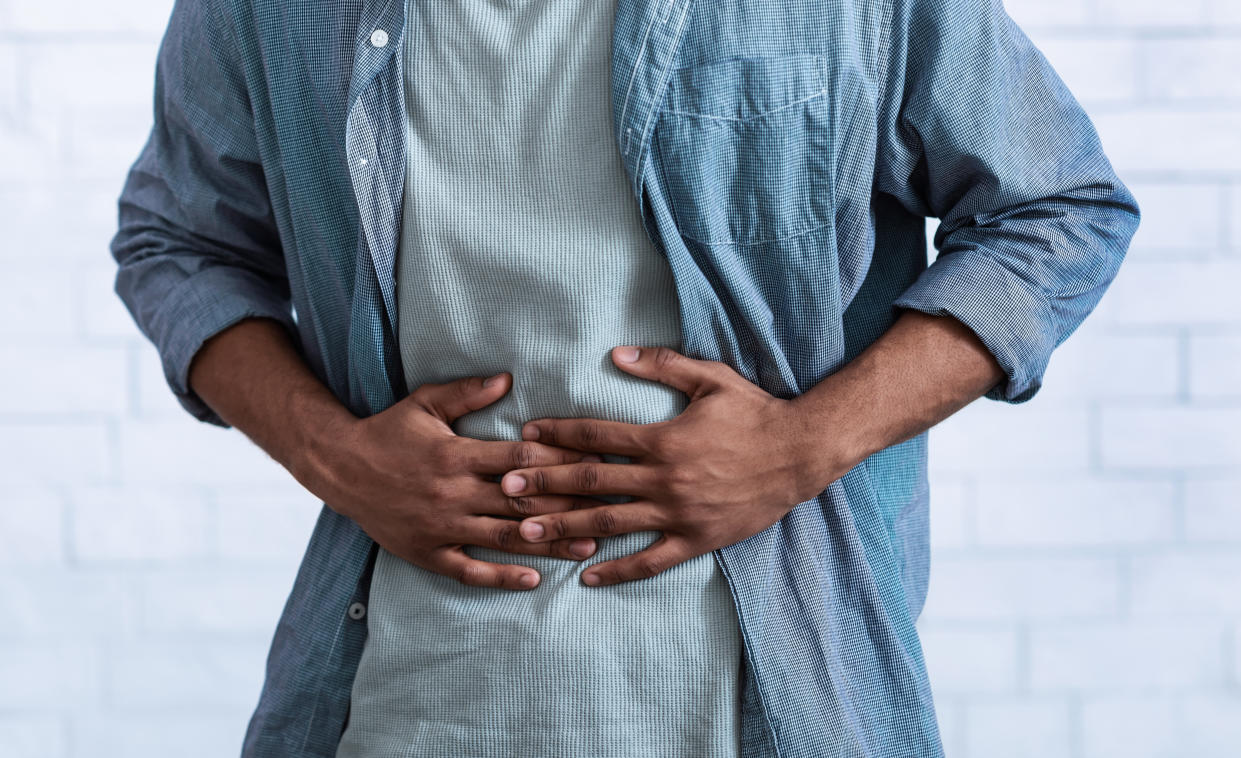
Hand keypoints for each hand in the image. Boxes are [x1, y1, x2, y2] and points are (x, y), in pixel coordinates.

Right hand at [300, 372, 607, 590]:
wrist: (339, 468)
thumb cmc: (388, 431)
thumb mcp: (424, 403)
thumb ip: (467, 392)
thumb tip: (508, 378)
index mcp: (456, 454)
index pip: (518, 460)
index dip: (558, 462)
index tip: (594, 462)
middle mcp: (452, 493)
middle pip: (520, 502)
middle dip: (567, 506)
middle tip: (609, 510)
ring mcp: (441, 526)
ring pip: (504, 538)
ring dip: (549, 544)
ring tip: (588, 546)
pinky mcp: (428, 552)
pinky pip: (469, 569)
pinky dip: (501, 577)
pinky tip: (533, 580)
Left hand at [499, 346, 855, 585]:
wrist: (800, 453)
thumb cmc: (754, 412)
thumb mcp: (711, 378)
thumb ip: (662, 365)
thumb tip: (616, 354)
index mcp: (661, 438)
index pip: (596, 435)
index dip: (558, 434)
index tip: (525, 435)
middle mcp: (663, 478)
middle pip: (591, 481)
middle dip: (545, 483)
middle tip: (506, 486)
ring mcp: (678, 512)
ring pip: (611, 523)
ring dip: (565, 527)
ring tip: (526, 532)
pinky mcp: (696, 539)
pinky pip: (651, 560)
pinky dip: (618, 571)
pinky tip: (587, 577)